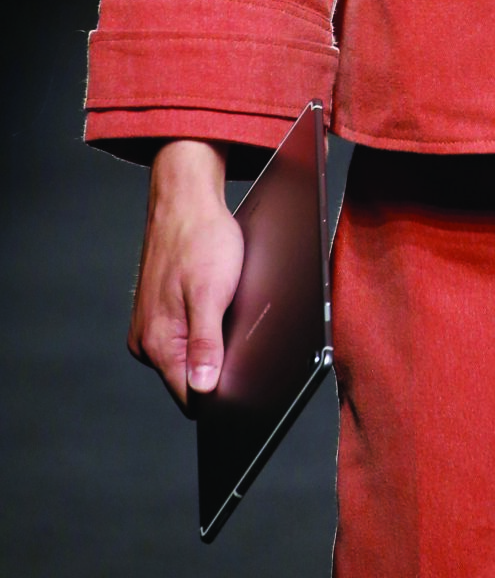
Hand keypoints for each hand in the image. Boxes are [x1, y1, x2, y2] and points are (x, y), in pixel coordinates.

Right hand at [127, 139, 242, 412]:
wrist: (184, 199)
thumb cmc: (200, 238)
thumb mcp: (211, 294)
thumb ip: (205, 345)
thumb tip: (204, 390)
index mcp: (156, 342)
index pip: (191, 396)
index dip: (221, 394)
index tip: (248, 383)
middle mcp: (146, 341)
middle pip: (189, 379)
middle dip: (219, 367)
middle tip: (243, 337)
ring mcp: (150, 327)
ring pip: (187, 357)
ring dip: (211, 345)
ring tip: (227, 312)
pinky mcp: (157, 313)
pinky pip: (184, 336)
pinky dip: (204, 328)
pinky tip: (217, 304)